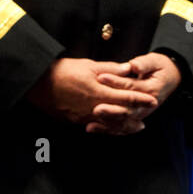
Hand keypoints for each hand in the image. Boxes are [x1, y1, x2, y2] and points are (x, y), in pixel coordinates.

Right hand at [25, 58, 157, 130]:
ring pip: (111, 125)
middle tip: (149, 112)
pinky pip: (98, 127)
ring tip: (136, 126)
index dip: (140, 99)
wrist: (39, 84)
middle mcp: (94, 107)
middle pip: (121, 115)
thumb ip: (110, 68)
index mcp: (99, 92)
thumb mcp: (88, 65)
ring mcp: (85, 117)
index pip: (125, 97)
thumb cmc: (63, 71)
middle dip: (136, 114)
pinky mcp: (77, 121)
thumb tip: (128, 68)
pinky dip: (109, 128)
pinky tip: (114, 127)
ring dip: (125, 125)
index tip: (153, 99)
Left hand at [89, 52, 181, 133]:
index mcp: (151, 90)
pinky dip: (106, 129)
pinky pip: (120, 127)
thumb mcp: (155, 62)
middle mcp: (146, 106)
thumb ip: (144, 63)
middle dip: (110, 110)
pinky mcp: (134, 118)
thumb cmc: (160, 69)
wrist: (169, 80)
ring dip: (107, 123)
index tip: (100, 77)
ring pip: (123, 122)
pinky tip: (91, 128)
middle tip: (96, 108)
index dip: (115, 82)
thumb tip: (134, 65)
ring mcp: (140, 114)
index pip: (131, 87)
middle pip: (127, 110)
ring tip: (91, 122)